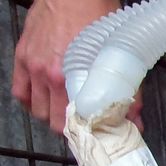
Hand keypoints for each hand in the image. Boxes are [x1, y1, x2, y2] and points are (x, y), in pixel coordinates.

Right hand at [12, 0, 141, 133]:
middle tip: (85, 123)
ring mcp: (33, 67)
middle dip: (71, 126)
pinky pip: (20, 93)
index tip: (97, 135)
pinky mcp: (22, 58)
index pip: (77, 123)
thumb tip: (135, 123)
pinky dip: (32, 102)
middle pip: (55, 121)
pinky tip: (46, 100)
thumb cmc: (97, 20)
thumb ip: (129, 94)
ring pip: (38, 111)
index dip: (88, 133)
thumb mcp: (119, 58)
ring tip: (68, 111)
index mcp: (73, 78)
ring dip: (52, 115)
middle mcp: (49, 75)